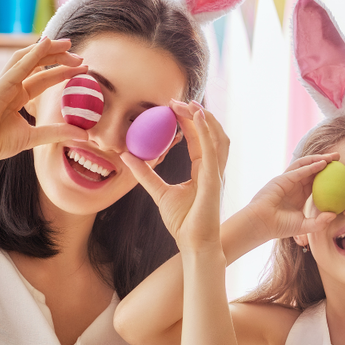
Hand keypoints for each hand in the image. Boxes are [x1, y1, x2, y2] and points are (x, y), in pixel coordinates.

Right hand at [0, 38, 89, 169]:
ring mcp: (5, 82)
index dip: (63, 71)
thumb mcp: (34, 137)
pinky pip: (19, 65)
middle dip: (59, 57)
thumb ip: (58, 132)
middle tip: (80, 56)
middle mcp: (12, 85)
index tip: (83, 68)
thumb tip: (85, 135)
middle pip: (38, 64)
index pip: (44, 78)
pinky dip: (33, 53)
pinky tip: (46, 43)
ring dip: (48, 49)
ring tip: (68, 44)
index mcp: (18, 95)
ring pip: (28, 58)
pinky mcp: (0, 85)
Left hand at [121, 100, 227, 252]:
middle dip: (196, 114)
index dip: (189, 122)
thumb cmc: (183, 223)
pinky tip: (197, 116)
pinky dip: (206, 130)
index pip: (199, 140)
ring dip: (204, 118)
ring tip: (189, 104)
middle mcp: (213, 169)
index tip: (172, 108)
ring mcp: (216, 173)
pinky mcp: (213, 178)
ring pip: (217, 136)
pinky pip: (211, 149)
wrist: (193, 243)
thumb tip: (127, 156)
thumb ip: (146, 174)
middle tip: (176, 101)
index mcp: (204, 171)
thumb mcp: (159, 192)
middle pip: (211, 134)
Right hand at [240, 153, 338, 241]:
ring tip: (332, 157)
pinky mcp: (282, 179)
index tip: (341, 172)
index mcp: (300, 194)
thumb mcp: (304, 226)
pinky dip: (310, 166)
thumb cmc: (280, 226)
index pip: (316, 180)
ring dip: (319, 159)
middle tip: (339, 157)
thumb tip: (334, 215)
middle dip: (325, 161)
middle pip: (312, 169)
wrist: (262, 224)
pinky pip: (298, 171)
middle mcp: (294, 185)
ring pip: (305, 165)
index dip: (328, 174)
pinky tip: (322, 163)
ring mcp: (287, 181)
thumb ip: (319, 222)